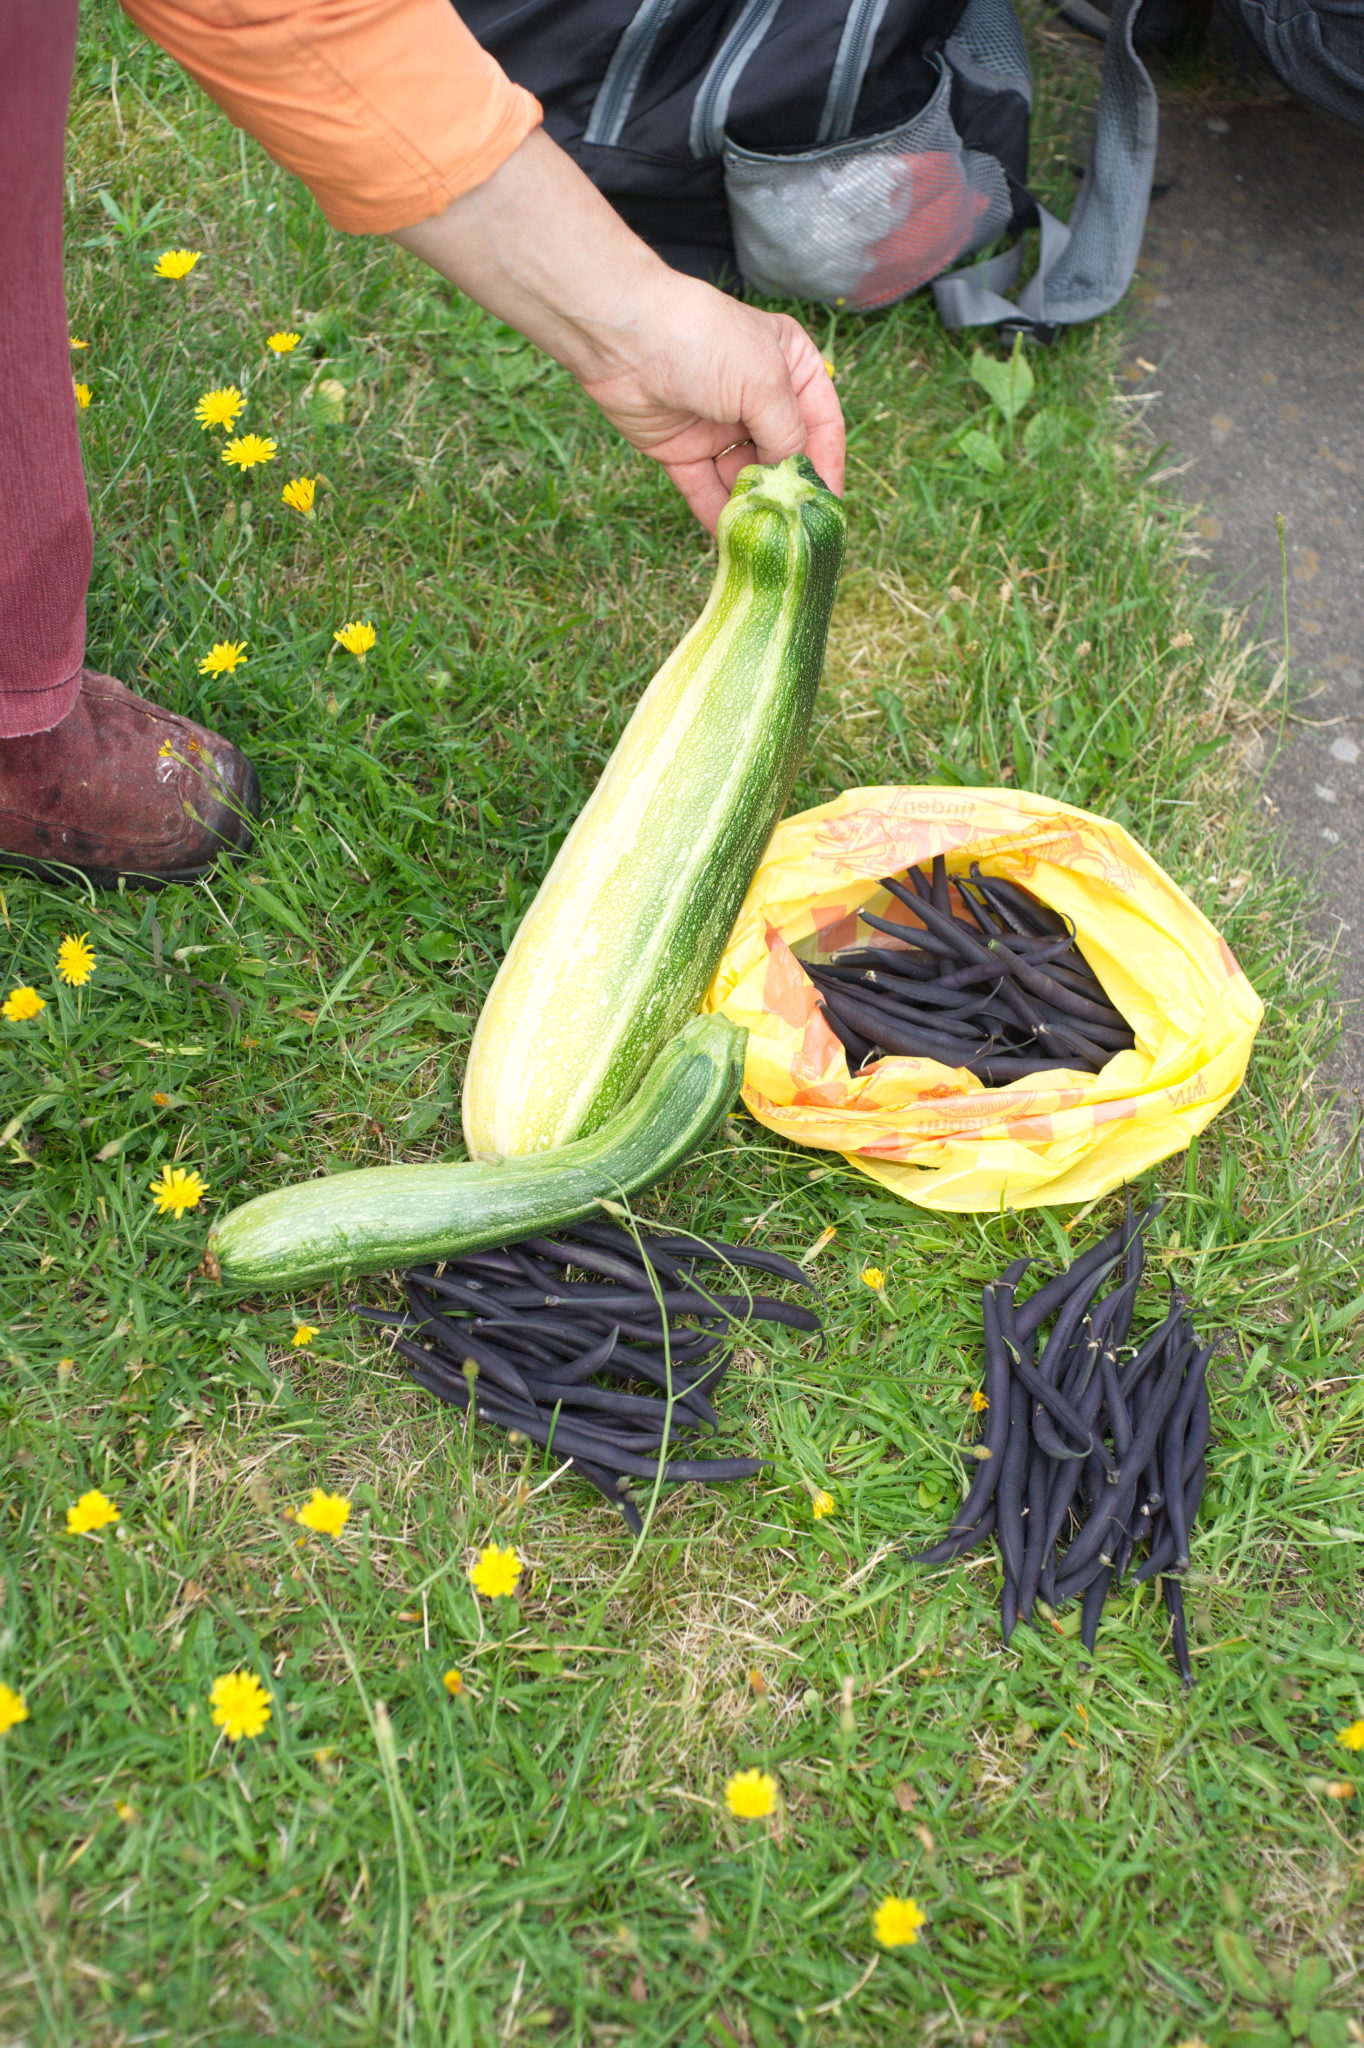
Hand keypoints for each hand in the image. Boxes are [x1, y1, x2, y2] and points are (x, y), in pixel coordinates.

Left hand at [578, 274, 843, 530]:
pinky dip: (717, 513)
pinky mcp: (682, 448)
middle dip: (787, 493)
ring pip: (744, 477)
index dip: (827, 464)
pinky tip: (730, 540)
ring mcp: (718, 424)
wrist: (624, 338)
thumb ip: (789, 436)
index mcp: (790, 366)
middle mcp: (756, 396)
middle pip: (782, 455)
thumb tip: (794, 480)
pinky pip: (705, 488)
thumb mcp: (764, 384)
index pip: (821, 422)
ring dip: (753, 508)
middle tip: (796, 532)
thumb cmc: (704, 343)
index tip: (830, 506)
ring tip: (763, 540)